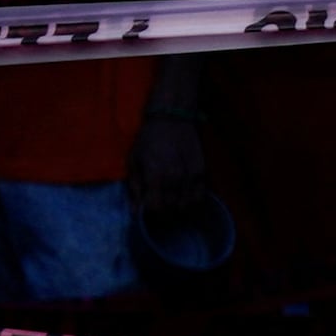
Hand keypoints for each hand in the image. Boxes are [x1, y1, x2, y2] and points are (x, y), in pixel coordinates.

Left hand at [126, 105, 224, 262]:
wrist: (172, 119)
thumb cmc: (148, 139)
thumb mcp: (134, 161)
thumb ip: (135, 188)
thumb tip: (135, 212)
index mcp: (155, 175)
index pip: (156, 209)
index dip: (152, 216)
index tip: (148, 215)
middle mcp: (175, 178)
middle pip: (173, 210)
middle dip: (165, 215)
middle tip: (160, 212)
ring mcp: (191, 176)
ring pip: (188, 207)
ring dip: (179, 211)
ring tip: (173, 207)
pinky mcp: (202, 173)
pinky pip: (200, 197)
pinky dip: (193, 203)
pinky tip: (186, 200)